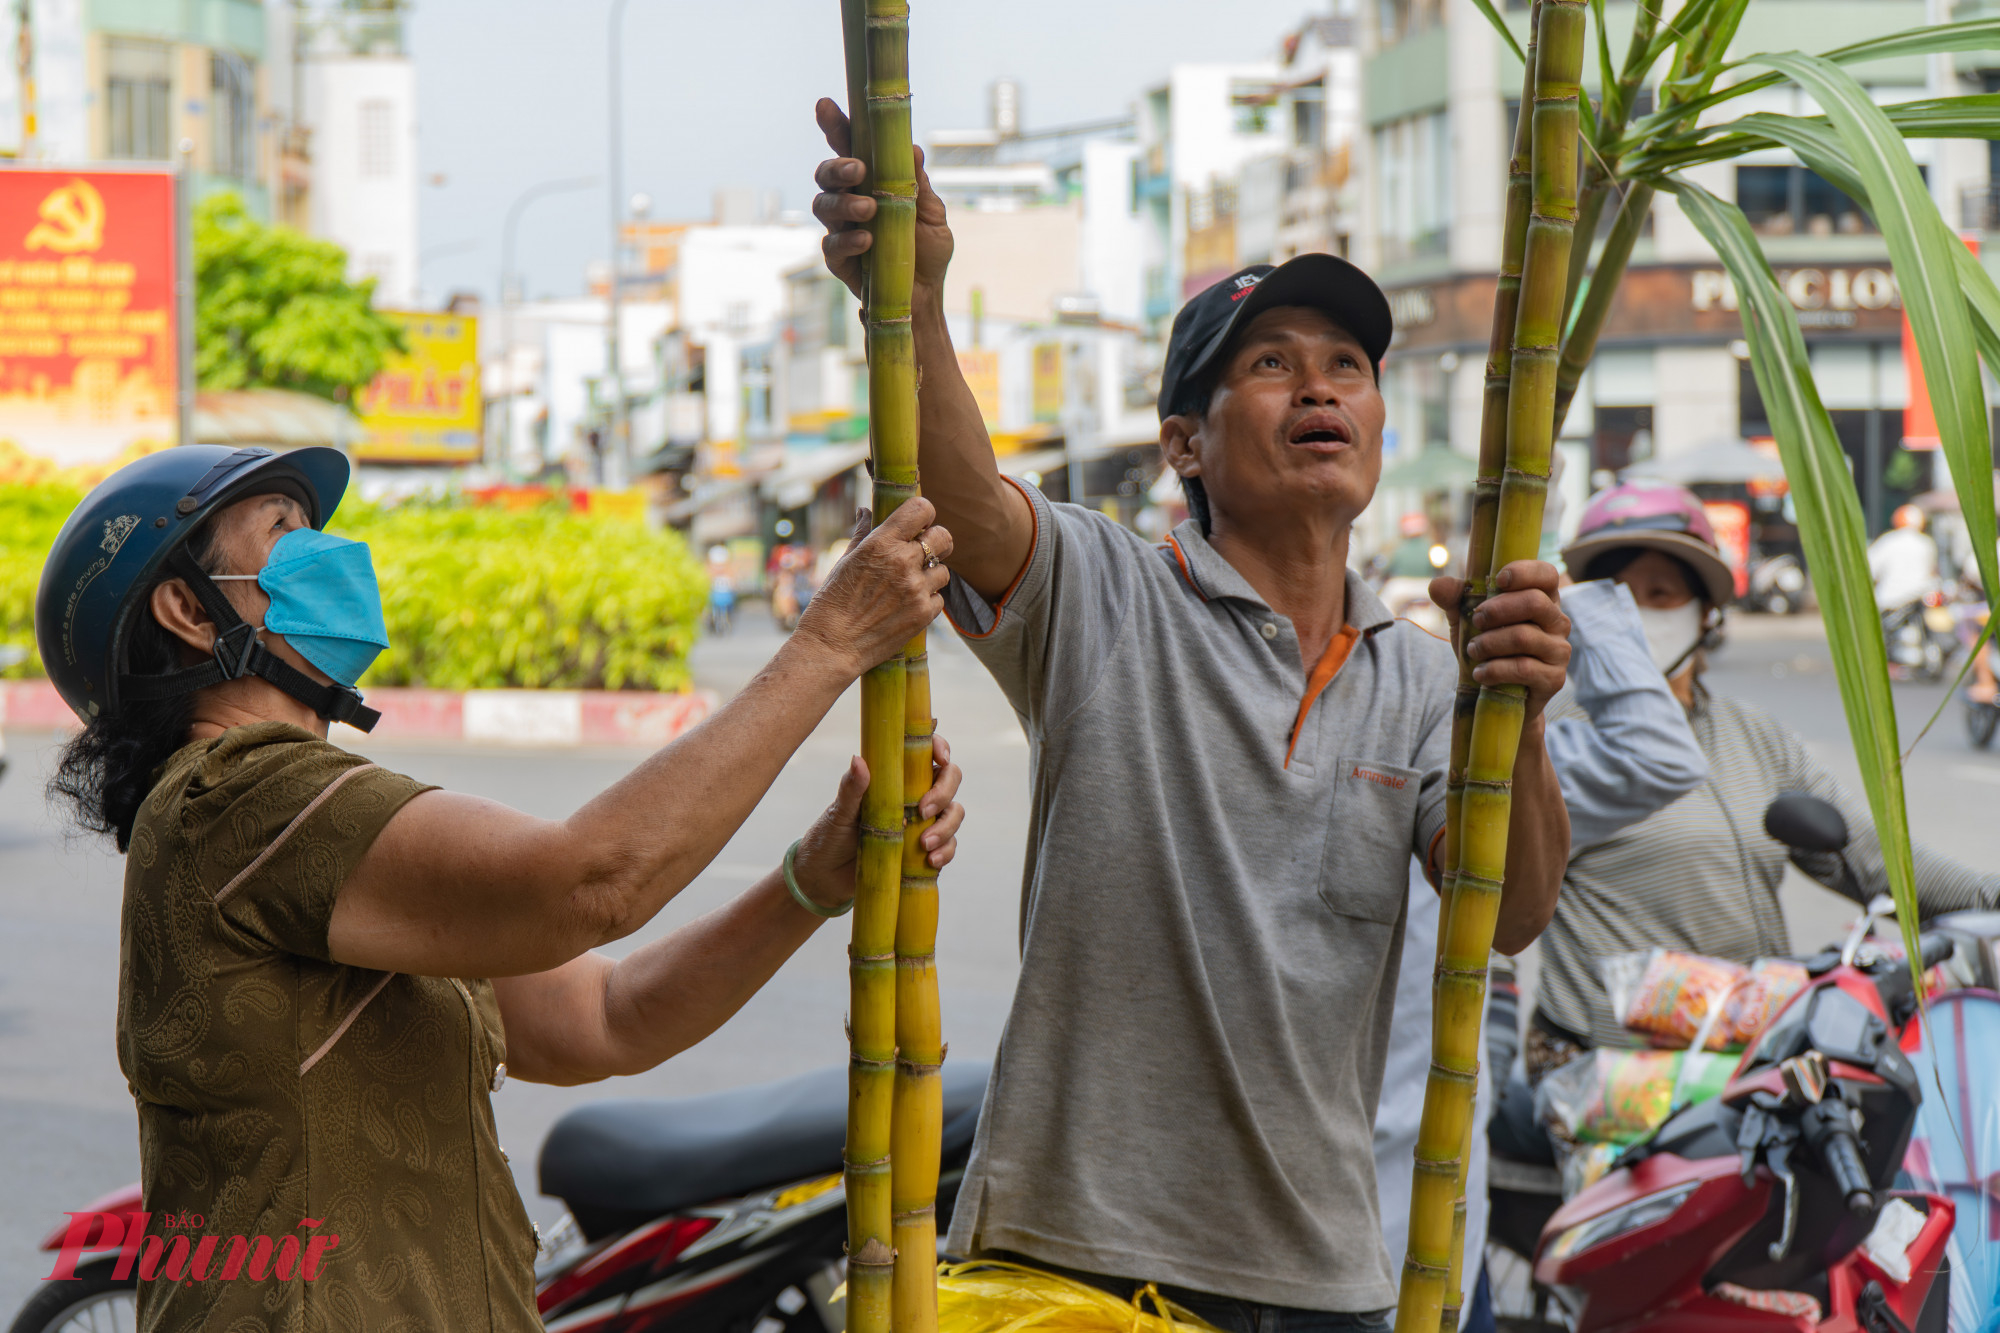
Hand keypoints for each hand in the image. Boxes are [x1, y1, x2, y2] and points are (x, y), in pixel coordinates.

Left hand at [792, 736, 965, 912]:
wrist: (825, 876)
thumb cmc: (830, 835)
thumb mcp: (839, 811)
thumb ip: (851, 787)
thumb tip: (858, 759)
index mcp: (894, 778)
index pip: (925, 753)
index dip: (940, 748)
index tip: (939, 759)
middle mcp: (913, 796)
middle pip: (949, 780)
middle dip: (944, 792)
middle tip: (924, 810)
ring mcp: (922, 823)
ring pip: (953, 813)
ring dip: (946, 827)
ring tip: (924, 844)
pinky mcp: (924, 850)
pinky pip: (948, 846)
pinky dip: (946, 851)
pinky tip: (931, 861)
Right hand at [793, 498, 952, 677]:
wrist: (832, 646)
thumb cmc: (832, 602)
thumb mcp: (844, 561)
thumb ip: (862, 534)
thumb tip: (865, 511)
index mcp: (881, 544)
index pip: (921, 509)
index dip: (924, 513)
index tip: (919, 524)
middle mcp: (903, 562)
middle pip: (943, 537)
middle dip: (937, 541)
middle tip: (926, 552)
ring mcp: (916, 589)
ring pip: (944, 570)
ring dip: (931, 575)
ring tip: (909, 585)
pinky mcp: (923, 614)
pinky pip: (939, 599)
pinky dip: (927, 601)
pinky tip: (906, 606)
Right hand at [812, 98, 954, 299]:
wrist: (926, 295)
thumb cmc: (927, 250)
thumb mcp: (932, 214)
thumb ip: (918, 184)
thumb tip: (912, 148)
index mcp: (870, 182)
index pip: (849, 148)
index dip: (835, 126)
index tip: (825, 105)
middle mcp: (849, 201)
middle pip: (826, 174)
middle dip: (837, 167)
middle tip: (857, 170)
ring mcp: (841, 230)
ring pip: (823, 206)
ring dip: (844, 204)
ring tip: (869, 210)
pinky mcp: (839, 260)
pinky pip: (832, 246)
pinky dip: (849, 241)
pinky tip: (867, 240)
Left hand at [1431, 561, 1571, 720]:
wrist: (1495, 694)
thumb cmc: (1487, 648)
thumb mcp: (1467, 620)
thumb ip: (1455, 599)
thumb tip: (1437, 585)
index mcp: (1543, 599)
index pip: (1546, 574)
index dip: (1524, 572)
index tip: (1497, 580)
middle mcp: (1557, 622)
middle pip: (1534, 602)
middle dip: (1496, 610)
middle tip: (1476, 620)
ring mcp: (1559, 651)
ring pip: (1524, 636)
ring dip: (1489, 643)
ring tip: (1473, 650)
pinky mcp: (1554, 679)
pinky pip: (1523, 668)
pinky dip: (1494, 670)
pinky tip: (1479, 673)